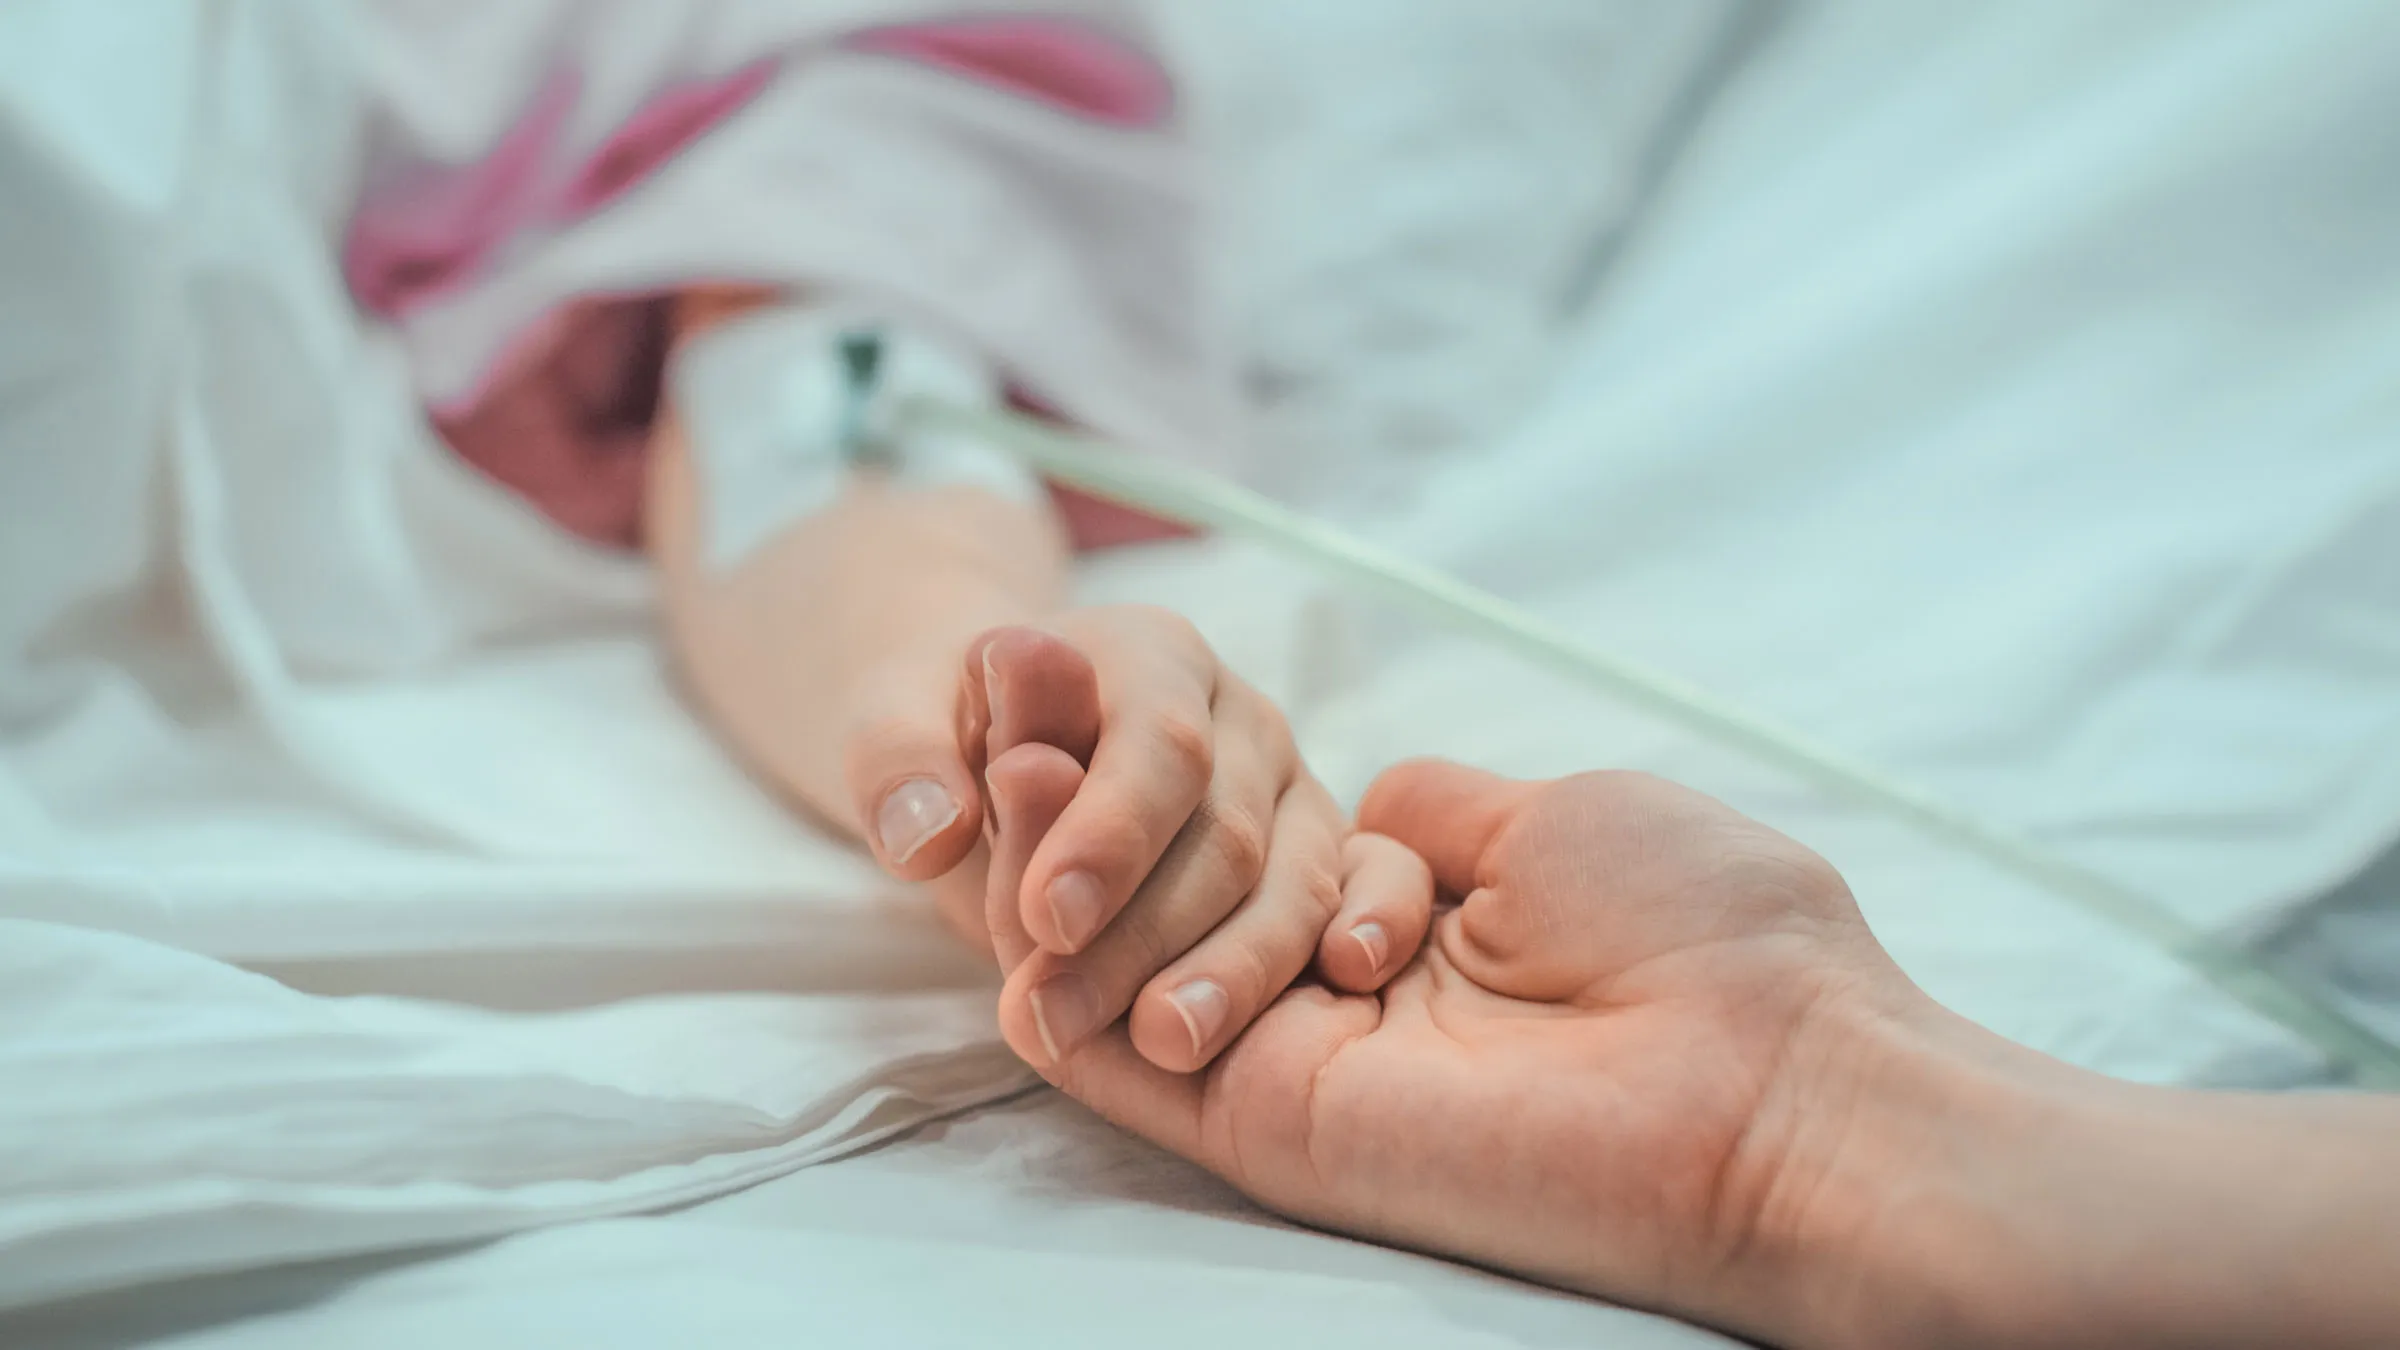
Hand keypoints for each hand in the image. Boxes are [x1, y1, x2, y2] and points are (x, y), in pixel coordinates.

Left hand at [848, 605, 1432, 1071]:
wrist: (1004, 751)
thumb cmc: (953, 737)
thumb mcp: (892, 725)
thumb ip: (899, 766)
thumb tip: (926, 833)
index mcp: (1149, 654)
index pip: (1155, 742)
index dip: (1111, 833)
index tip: (1046, 918)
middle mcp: (1239, 716)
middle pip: (1224, 830)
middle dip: (1144, 935)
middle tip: (1057, 1021)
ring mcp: (1291, 789)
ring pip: (1293, 880)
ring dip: (1233, 972)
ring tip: (1164, 1047)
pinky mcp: (1316, 857)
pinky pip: (1360, 896)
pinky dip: (1359, 936)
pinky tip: (1341, 985)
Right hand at [1021, 759, 1927, 1343]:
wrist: (1775, 1073)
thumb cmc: (1706, 931)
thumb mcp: (1551, 820)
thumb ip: (1428, 812)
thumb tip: (1358, 799)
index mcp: (1418, 921)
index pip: (1242, 849)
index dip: (1153, 775)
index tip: (1083, 683)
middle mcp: (1348, 998)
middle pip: (1170, 905)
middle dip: (1079, 811)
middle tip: (1007, 714)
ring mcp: (1307, 1066)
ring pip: (1131, 978)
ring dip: (1047, 880)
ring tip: (998, 768)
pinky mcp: (1282, 1128)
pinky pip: (1134, 1073)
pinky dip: (1050, 996)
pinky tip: (999, 902)